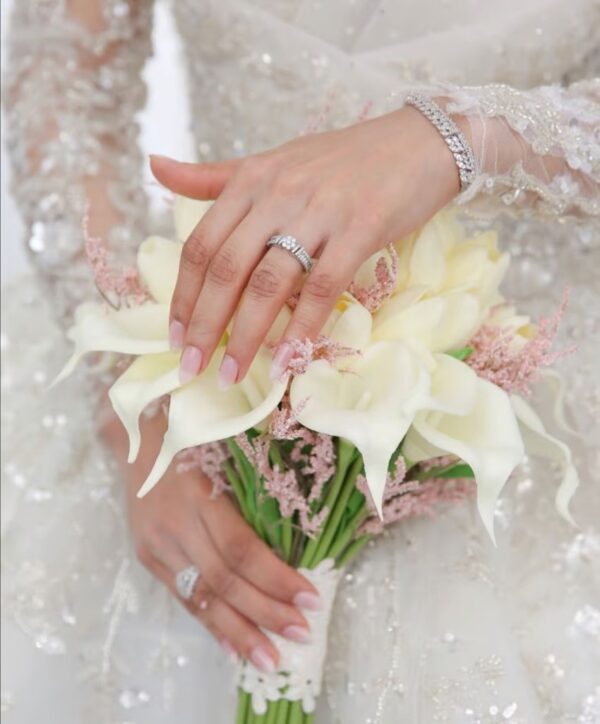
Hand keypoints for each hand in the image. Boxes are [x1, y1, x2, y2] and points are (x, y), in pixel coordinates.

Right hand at [101, 407, 319, 671]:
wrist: (137, 434)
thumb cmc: (196, 436)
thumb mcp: (227, 452)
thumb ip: (254, 493)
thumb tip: (298, 537)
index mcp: (199, 492)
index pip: (241, 548)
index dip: (276, 578)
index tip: (310, 599)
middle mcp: (174, 524)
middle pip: (224, 580)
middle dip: (265, 612)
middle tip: (301, 634)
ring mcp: (157, 543)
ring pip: (202, 597)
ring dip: (239, 632)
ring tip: (269, 658)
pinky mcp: (148, 556)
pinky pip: (183, 597)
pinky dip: (211, 623)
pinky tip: (234, 644)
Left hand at [150, 105, 460, 385]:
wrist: (418, 142)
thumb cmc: (344, 159)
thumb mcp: (273, 161)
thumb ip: (216, 176)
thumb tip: (155, 167)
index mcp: (251, 180)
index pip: (202, 245)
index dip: (183, 295)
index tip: (175, 336)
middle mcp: (278, 193)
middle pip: (227, 269)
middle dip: (204, 324)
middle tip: (192, 367)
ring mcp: (319, 211)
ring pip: (269, 283)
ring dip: (246, 335)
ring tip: (232, 374)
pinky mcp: (360, 228)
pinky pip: (323, 286)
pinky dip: (303, 326)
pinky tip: (289, 357)